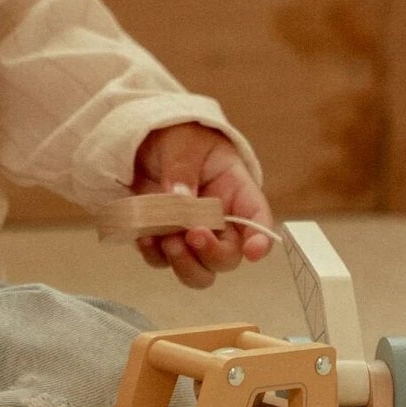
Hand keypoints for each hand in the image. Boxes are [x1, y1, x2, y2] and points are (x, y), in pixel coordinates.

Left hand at [130, 123, 272, 288]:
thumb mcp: (184, 142)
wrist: (145, 138)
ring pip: (199, 271)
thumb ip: (183, 170)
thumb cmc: (179, 135)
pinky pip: (162, 261)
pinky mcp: (163, 239)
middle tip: (190, 234)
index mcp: (235, 191)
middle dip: (211, 253)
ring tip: (166, 240)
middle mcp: (219, 221)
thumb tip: (180, 199)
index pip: (257, 220)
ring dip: (184, 264)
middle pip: (228, 257)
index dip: (261, 240)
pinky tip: (144, 237)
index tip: (253, 252)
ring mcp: (191, 234)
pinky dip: (154, 255)